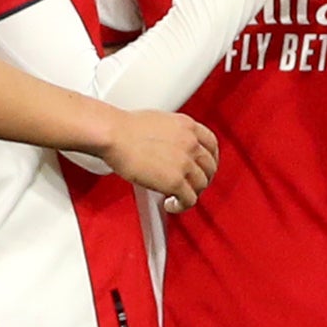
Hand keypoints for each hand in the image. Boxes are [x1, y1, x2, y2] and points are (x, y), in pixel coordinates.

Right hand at [101, 111, 219, 209]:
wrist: (114, 135)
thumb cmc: (125, 128)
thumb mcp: (159, 121)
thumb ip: (173, 134)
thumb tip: (171, 147)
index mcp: (188, 126)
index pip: (212, 144)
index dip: (211, 158)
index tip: (203, 166)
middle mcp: (191, 143)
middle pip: (210, 166)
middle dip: (202, 178)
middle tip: (191, 185)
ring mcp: (185, 162)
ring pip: (201, 185)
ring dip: (191, 193)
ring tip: (177, 197)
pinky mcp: (175, 181)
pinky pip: (189, 200)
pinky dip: (182, 206)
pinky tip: (171, 204)